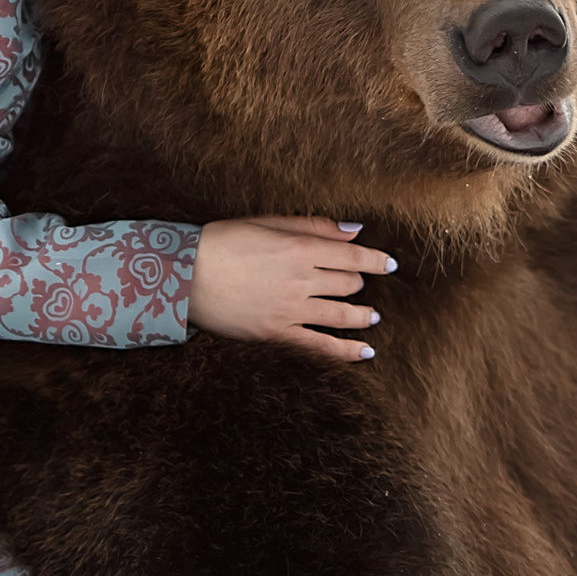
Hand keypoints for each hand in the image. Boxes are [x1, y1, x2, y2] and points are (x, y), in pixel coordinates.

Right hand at [189, 216, 393, 363]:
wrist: (186, 274)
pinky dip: (346, 351)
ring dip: (362, 316)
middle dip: (357, 283)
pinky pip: (320, 345)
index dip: (375, 260)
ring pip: (341, 315)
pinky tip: (365, 353)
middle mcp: (301, 280)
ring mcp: (291, 310)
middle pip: (347, 284)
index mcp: (300, 248)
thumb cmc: (224, 241)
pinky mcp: (278, 333)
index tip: (390, 264)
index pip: (352, 256)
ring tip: (372, 317)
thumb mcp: (269, 222)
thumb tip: (354, 230)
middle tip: (358, 284)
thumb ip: (314, 226)